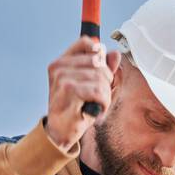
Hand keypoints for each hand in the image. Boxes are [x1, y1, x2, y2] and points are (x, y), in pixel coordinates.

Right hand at [45, 36, 121, 150]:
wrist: (61, 131)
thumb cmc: (75, 109)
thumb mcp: (91, 85)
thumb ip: (103, 69)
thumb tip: (115, 54)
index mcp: (61, 62)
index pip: (85, 42)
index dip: (99, 53)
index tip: (101, 68)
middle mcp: (59, 67)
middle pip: (98, 61)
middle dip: (106, 80)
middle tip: (98, 96)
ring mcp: (62, 77)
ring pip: (100, 78)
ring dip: (105, 95)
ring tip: (96, 104)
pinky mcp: (69, 90)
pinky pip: (99, 90)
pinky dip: (103, 102)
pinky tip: (96, 109)